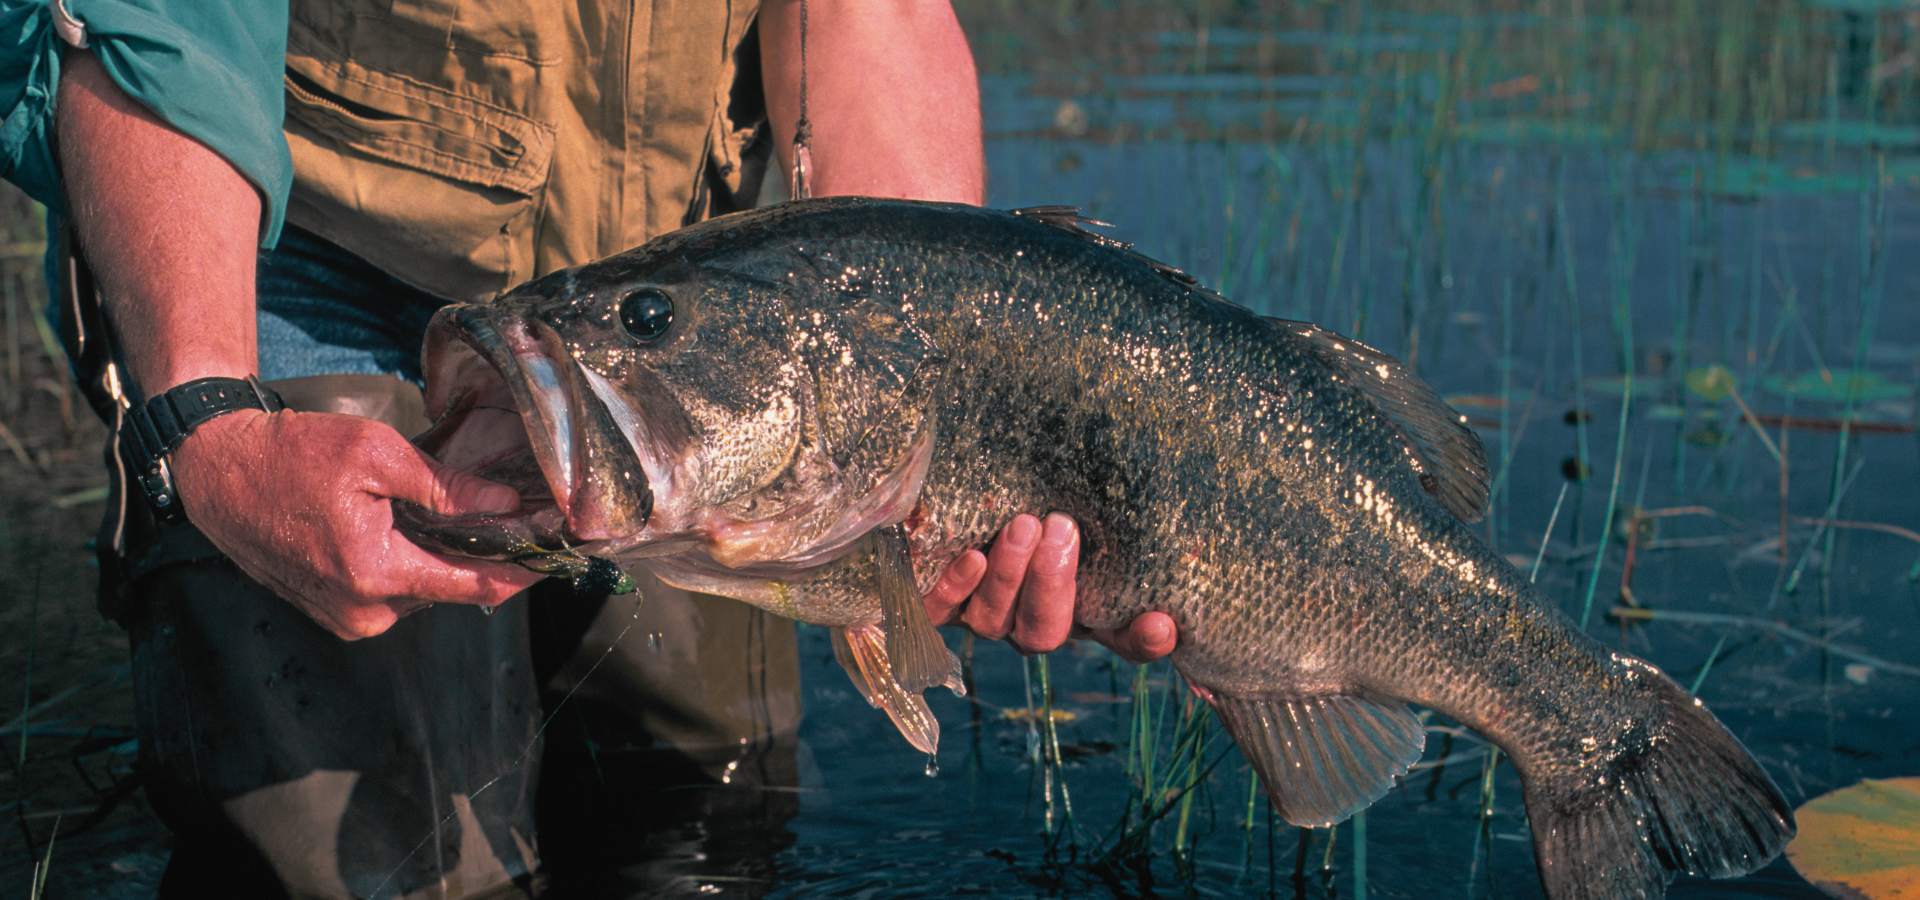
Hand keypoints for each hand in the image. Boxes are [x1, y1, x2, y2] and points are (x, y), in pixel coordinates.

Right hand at [168, 408, 546, 639]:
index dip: (519, 574)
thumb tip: (502, 503)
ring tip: (436, 515)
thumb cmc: (291, 455)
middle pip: (446, 588)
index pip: (471, 586)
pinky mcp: (330, 611)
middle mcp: (362, 609)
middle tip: (502, 517)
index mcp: (375, 573)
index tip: (554, 562)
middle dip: (475, 556)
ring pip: (418, 590)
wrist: (219, 471)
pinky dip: (404, 564)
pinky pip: (389, 592)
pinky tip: (398, 529)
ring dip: (435, 558)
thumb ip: (444, 486)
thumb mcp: (376, 454)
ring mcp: (343, 616)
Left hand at [923, 513, 1176, 661]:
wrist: (972, 493)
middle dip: (1053, 584)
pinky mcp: (938, 602)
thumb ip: (1122, 538)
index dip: (1140, 639)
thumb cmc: (1047, 505)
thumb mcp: (1088, 517)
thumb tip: (1170, 577)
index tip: (1159, 621)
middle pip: (1043, 632)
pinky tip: (971, 557)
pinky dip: (955, 586)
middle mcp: (1031, 624)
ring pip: (993, 621)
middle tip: (1064, 529)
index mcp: (1081, 613)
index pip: (1122, 641)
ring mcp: (982, 616)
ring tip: (1024, 524)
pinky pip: (939, 609)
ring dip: (1009, 575)